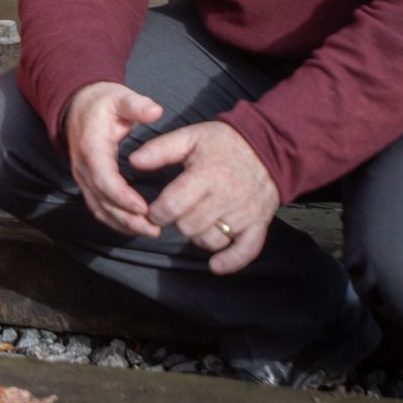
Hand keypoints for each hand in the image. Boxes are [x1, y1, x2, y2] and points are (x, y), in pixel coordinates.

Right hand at [63, 81, 167, 240]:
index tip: (143, 208)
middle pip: (102, 200)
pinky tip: (134, 227)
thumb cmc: (101, 102)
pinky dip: (114, 220)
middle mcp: (83, 167)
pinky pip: (97, 207)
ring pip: (98, 208)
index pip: (103, 178)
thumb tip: (155, 111)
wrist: (77, 105)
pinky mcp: (87, 183)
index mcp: (91, 147)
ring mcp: (83, 177)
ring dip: (121, 224)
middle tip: (153, 228)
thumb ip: (136, 105)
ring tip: (148, 231)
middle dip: (127, 218)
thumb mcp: (119, 97)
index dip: (122, 196)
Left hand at [130, 120, 280, 273]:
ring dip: (198, 236)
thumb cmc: (224, 143)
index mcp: (207, 173)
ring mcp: (244, 212)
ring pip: (211, 239)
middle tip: (177, 214)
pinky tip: (215, 265)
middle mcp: (226, 195)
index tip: (154, 211)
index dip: (156, 213)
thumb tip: (134, 161)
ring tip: (196, 223)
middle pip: (189, 226)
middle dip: (176, 222)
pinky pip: (246, 250)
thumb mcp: (191, 137)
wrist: (269, 147)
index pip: (172, 205)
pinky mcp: (259, 223)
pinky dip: (230, 261)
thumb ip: (160, 149)